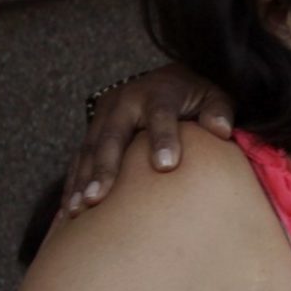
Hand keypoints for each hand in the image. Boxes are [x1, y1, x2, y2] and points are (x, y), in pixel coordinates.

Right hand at [62, 63, 234, 214]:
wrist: (171, 81)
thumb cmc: (197, 98)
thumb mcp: (214, 98)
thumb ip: (219, 112)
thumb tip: (220, 130)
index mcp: (159, 92)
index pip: (160, 115)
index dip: (162, 139)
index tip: (165, 167)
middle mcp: (126, 101)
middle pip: (113, 136)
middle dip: (104, 167)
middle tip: (98, 198)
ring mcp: (106, 115)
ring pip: (90, 148)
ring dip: (82, 179)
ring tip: (77, 209)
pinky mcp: (95, 129)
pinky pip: (80, 157)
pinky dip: (74, 181)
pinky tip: (70, 207)